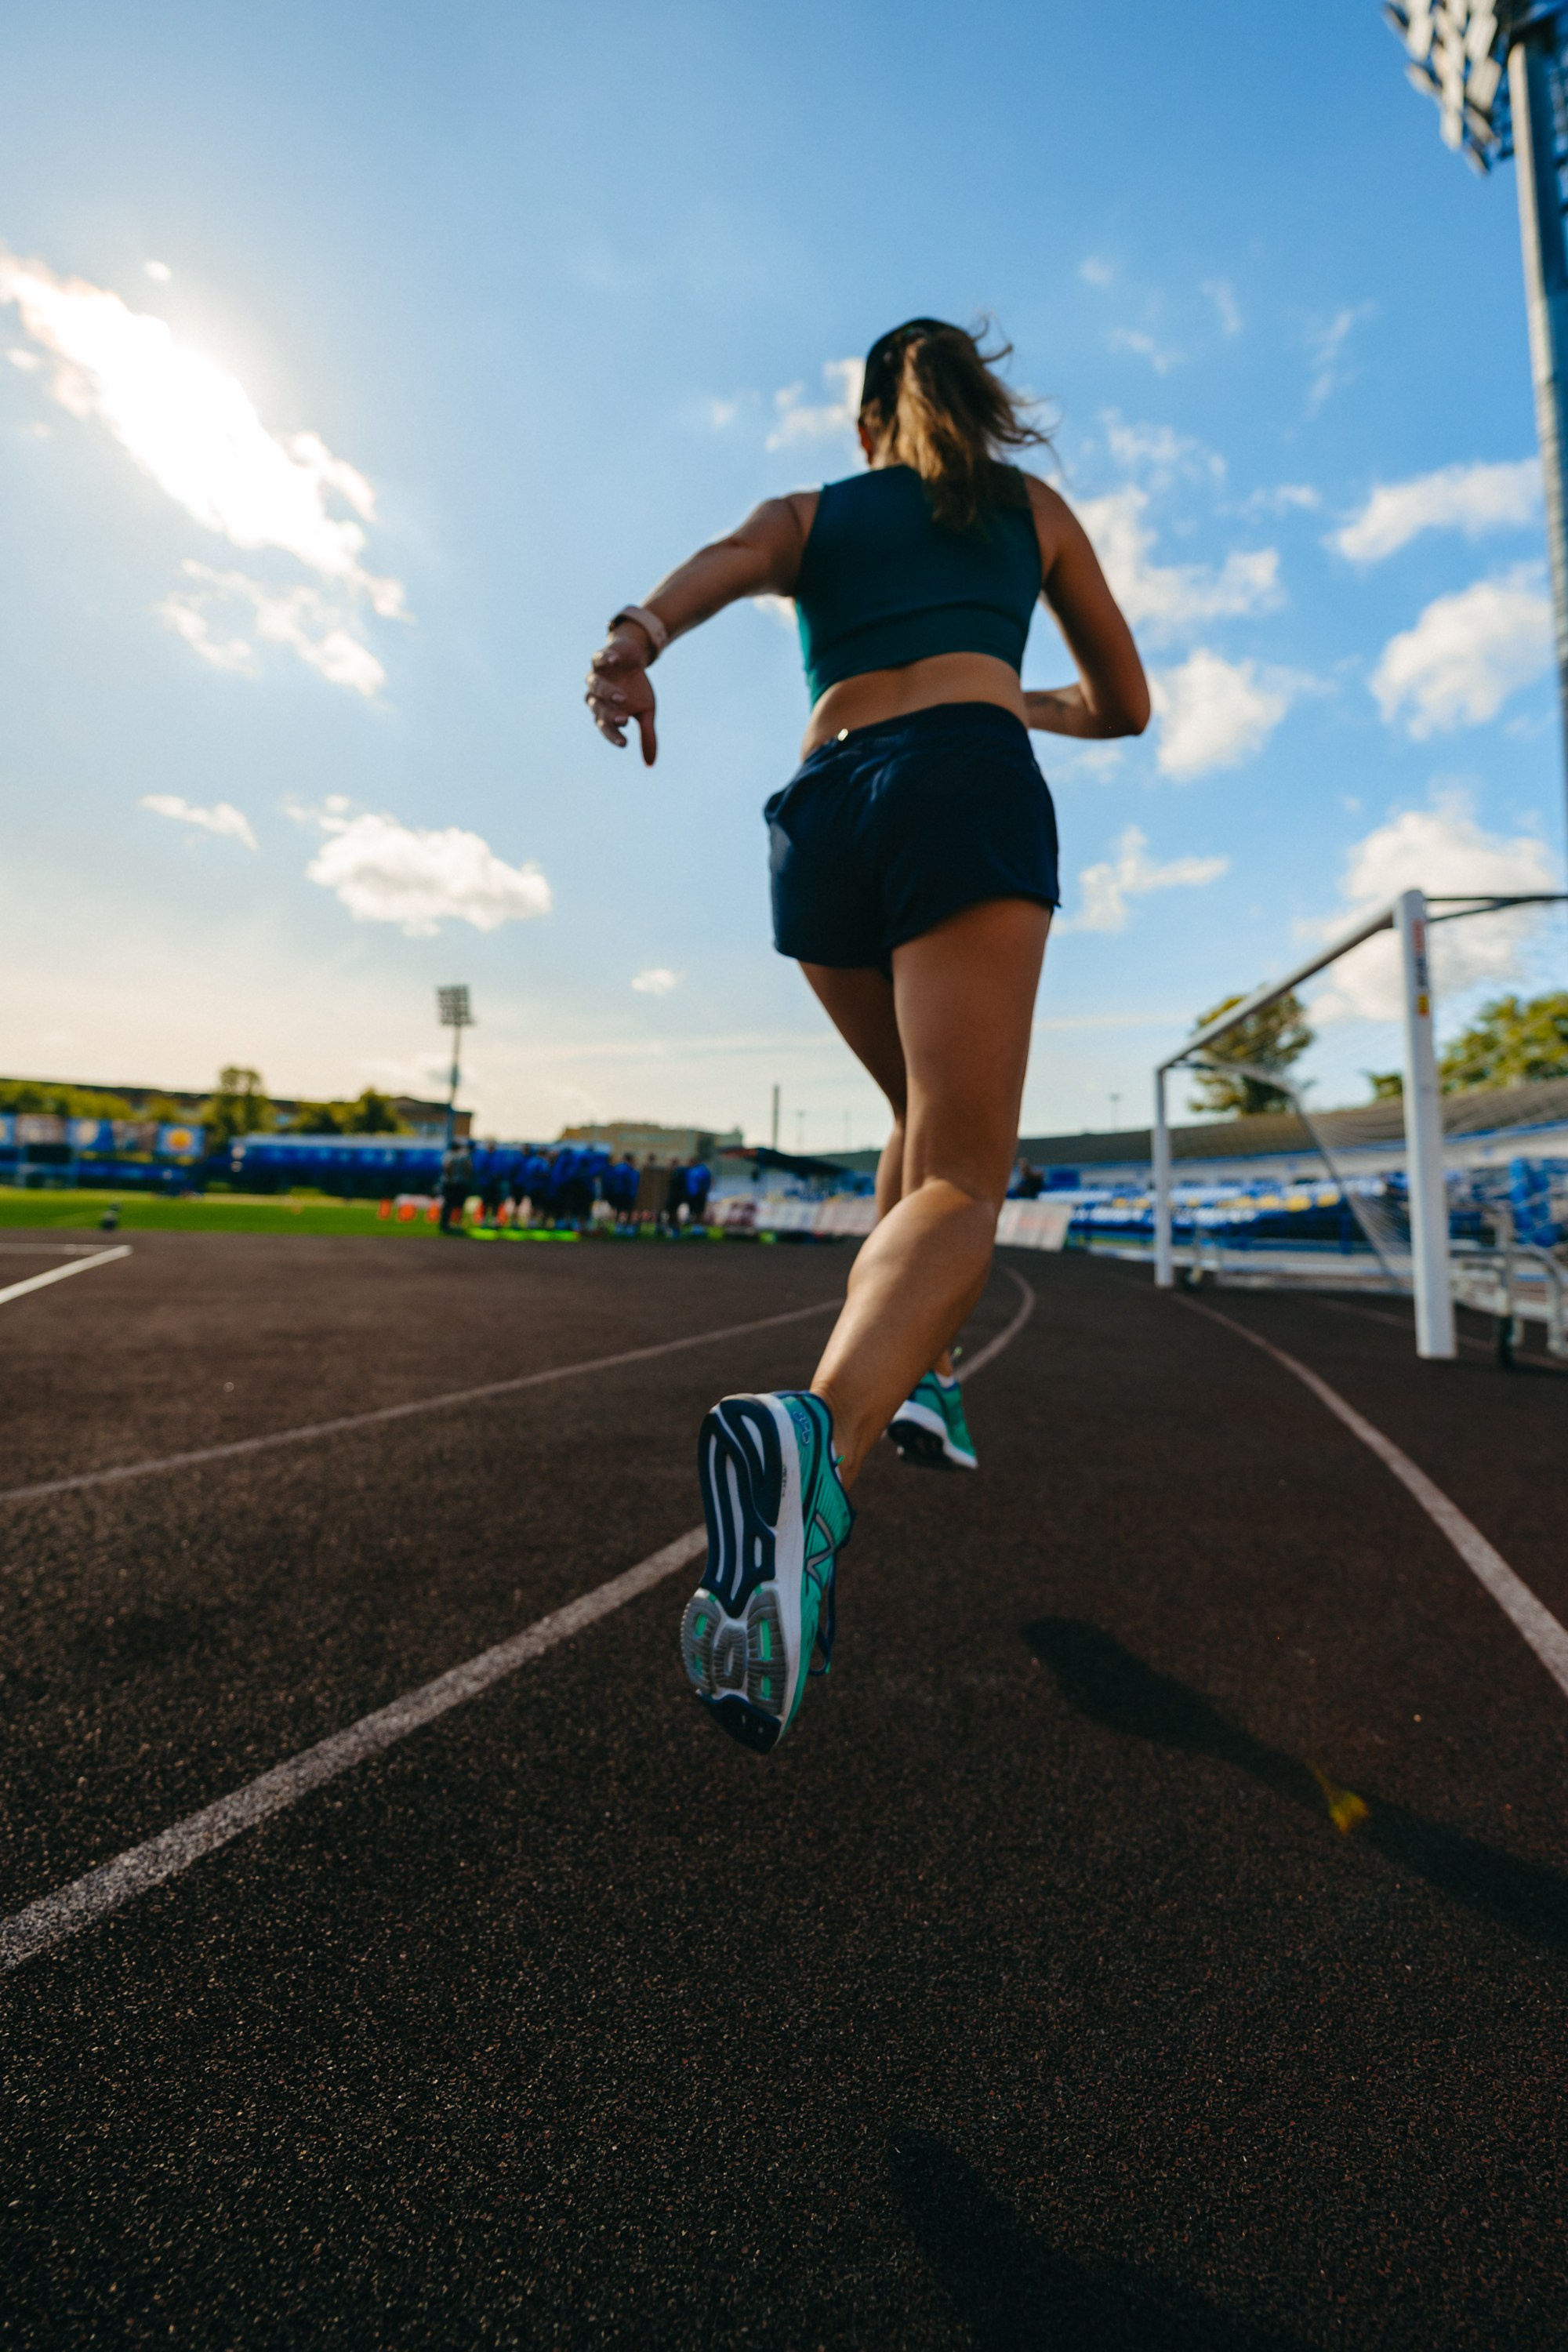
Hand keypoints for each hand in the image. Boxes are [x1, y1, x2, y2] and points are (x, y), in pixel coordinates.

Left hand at [586, 630, 657, 764]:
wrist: (633, 657)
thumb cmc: (637, 688)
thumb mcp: (646, 712)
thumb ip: (646, 736)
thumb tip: (650, 764)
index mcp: (605, 711)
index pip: (604, 726)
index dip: (613, 735)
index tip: (624, 743)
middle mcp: (596, 695)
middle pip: (597, 707)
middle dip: (609, 715)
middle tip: (624, 720)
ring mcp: (597, 676)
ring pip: (595, 685)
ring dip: (606, 692)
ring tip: (622, 698)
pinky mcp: (600, 658)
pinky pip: (598, 659)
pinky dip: (605, 660)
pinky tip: (614, 662)